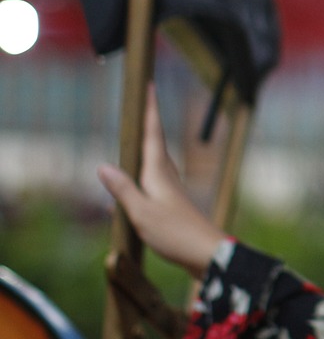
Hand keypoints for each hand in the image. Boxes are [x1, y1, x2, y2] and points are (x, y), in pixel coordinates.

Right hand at [97, 85, 226, 278]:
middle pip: (157, 141)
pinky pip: (157, 174)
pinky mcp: (173, 201)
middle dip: (150, 120)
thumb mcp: (141, 212)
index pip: (153, 134)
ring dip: (151, 140)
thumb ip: (122, 189)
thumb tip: (103, 165)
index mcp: (159, 173)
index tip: (150, 85)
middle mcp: (168, 175)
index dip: (150, 110)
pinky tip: (145, 172)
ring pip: (158, 157)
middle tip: (144, 99)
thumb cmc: (175, 233)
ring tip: (143, 128)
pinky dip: (149, 164)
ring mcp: (173, 188)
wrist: (206, 254)